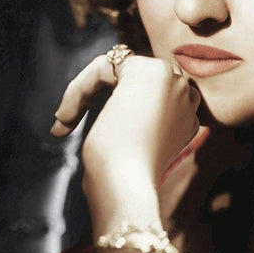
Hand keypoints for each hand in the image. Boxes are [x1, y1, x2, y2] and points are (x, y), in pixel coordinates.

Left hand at [51, 53, 202, 233]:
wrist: (128, 186)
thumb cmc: (126, 176)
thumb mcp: (136, 145)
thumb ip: (137, 119)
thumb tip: (121, 108)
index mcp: (187, 116)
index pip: (147, 94)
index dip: (112, 109)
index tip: (88, 134)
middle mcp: (187, 93)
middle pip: (133, 77)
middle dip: (96, 94)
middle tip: (66, 121)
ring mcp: (173, 79)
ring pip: (118, 68)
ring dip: (86, 90)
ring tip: (65, 118)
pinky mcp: (149, 70)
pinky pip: (104, 66)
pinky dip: (79, 88)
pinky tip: (66, 115)